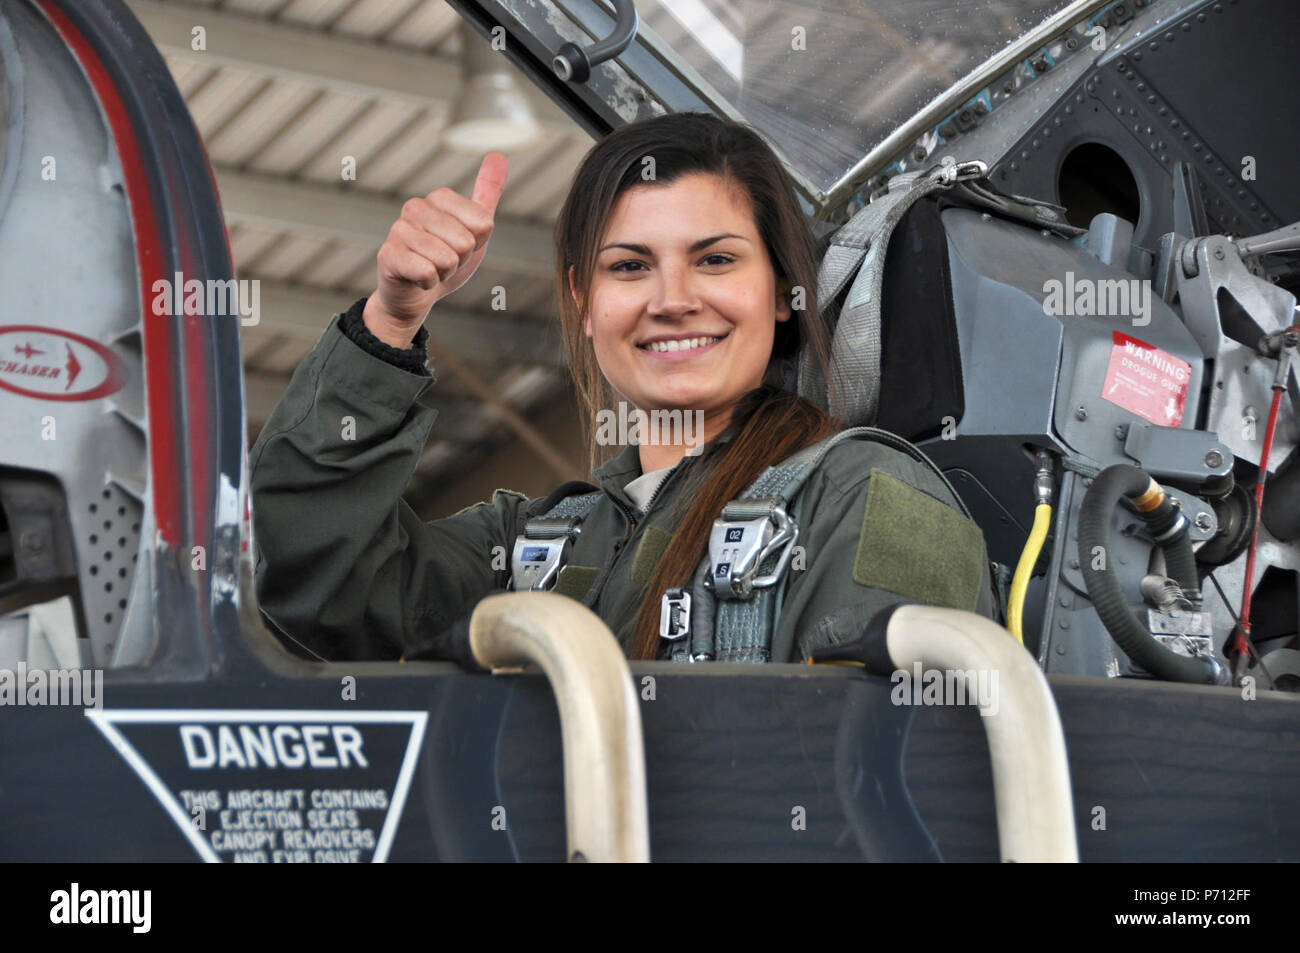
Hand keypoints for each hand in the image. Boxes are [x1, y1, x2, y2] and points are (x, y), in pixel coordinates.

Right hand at [363, 151, 507, 347]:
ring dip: (444, 273)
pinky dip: (429, 284)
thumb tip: (498, 155)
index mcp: (439, 197)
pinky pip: (426, 272)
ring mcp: (398, 229)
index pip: (482, 224)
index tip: (460, 247)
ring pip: (447, 259)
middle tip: (443, 262)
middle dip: (460, 261)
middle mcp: (415, 206)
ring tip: (431, 270)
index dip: (477, 243)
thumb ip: (487, 193)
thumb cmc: (447, 259)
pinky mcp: (388, 254)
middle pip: (465, 242)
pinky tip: (417, 280)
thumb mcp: (475, 228)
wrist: (417, 295)